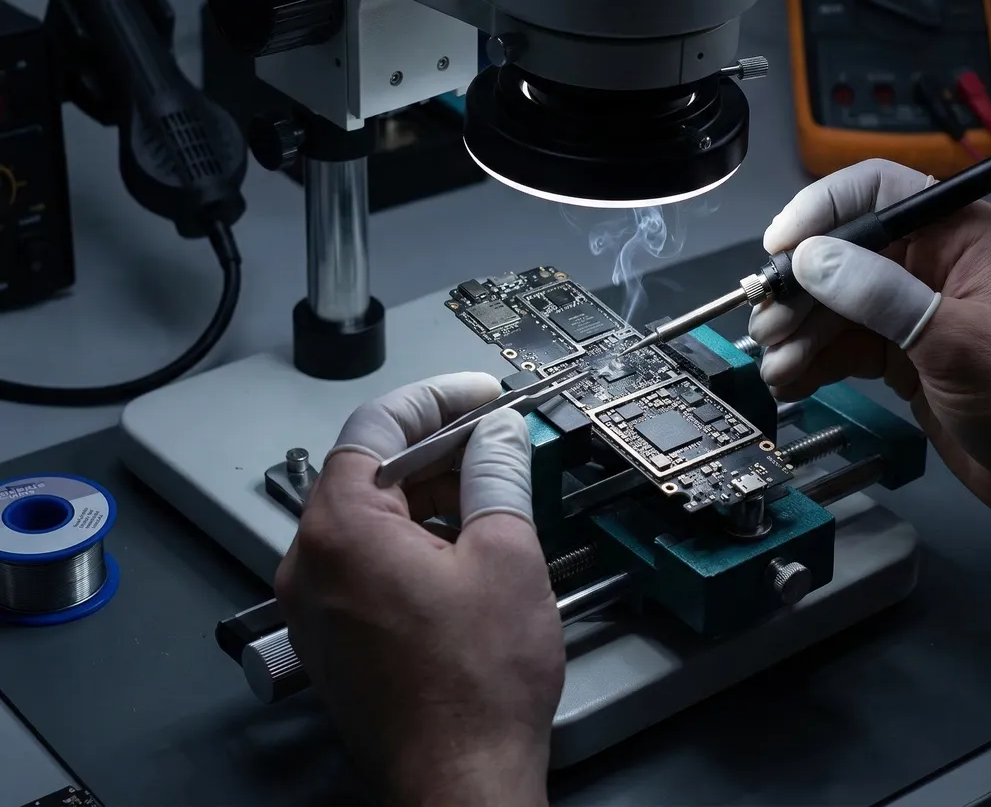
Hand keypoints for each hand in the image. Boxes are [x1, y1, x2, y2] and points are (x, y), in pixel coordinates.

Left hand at [275, 373, 562, 806]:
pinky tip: (467, 542)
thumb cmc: (475, 690)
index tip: (478, 396)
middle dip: (439, 447)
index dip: (436, 399)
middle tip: (497, 439)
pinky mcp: (334, 634)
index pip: (377, 425)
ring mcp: (316, 603)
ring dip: (430, 492)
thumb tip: (497, 434)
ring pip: (372, 514)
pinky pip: (368, 558)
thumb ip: (497, 474)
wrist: (459, 787)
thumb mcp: (505, 555)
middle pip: (371, 469)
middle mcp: (311, 563)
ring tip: (493, 490)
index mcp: (341, 530)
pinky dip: (415, 535)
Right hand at [750, 159, 990, 581]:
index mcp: (960, 234)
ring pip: (834, 302)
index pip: (877, 191)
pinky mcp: (900, 352)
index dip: (822, 209)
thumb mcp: (955, 342)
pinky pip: (842, 343)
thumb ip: (880, 295)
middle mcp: (932, 261)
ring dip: (800, 332)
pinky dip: (813, 360)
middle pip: (843, 252)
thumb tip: (812, 258)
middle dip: (801, 290)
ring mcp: (912, 308)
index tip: (780, 246)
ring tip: (779, 365)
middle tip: (770, 324)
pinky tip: (792, 380)